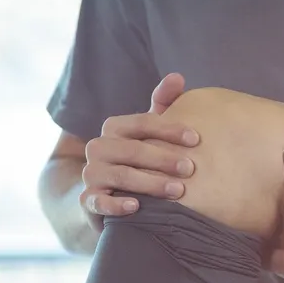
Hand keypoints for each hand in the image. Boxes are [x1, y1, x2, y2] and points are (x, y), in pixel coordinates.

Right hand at [78, 73, 200, 218]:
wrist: (109, 194)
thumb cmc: (138, 160)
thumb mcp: (150, 133)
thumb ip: (163, 105)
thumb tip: (177, 76)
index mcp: (114, 128)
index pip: (142, 122)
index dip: (169, 129)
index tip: (196, 139)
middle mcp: (98, 147)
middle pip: (132, 150)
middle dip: (163, 159)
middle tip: (190, 169)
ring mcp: (91, 174)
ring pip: (121, 176)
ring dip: (150, 183)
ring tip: (177, 191)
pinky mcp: (88, 201)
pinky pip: (98, 202)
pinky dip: (115, 204)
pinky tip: (136, 206)